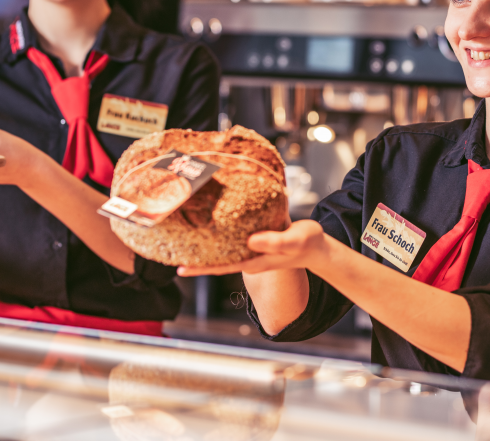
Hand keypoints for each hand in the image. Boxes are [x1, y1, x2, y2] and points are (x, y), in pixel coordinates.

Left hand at [177, 220, 329, 276]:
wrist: (316, 244)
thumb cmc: (307, 244)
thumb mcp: (293, 240)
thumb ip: (274, 242)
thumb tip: (250, 241)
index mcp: (255, 260)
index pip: (222, 267)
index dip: (201, 268)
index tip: (181, 269)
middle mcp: (249, 255)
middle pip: (217, 259)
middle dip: (196, 257)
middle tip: (172, 249)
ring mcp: (251, 246)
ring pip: (223, 247)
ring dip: (206, 243)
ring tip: (185, 234)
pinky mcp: (255, 236)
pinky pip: (233, 234)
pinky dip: (222, 229)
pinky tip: (212, 221)